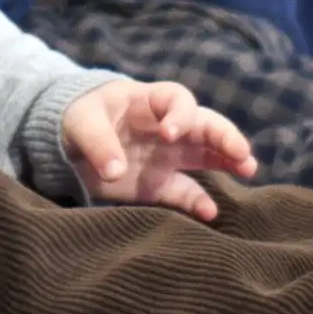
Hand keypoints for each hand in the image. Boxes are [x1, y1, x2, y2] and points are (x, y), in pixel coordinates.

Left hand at [61, 79, 250, 215]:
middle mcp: (167, 126)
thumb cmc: (76, 118)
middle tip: (242, 155)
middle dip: (226, 137)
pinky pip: (186, 191)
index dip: (180, 115)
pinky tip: (211, 213)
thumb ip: (98, 142)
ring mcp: (167, 156)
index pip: (178, 100)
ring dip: (228, 161)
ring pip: (206, 156)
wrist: (64, 142)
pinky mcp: (159, 184)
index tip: (170, 134)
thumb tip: (116, 170)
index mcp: (149, 100)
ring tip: (248, 170)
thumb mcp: (81, 122)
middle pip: (206, 126)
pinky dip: (198, 202)